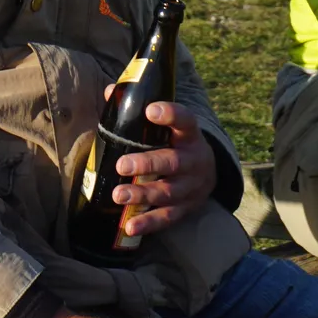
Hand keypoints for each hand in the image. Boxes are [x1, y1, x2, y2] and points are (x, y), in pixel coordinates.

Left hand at [104, 94, 217, 238]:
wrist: (208, 173)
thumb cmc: (176, 144)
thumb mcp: (169, 127)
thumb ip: (139, 111)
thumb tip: (109, 92)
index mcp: (190, 135)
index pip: (185, 120)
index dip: (170, 115)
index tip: (150, 110)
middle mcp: (194, 160)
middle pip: (173, 162)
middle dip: (147, 164)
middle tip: (121, 165)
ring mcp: (191, 187)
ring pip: (168, 192)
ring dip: (143, 194)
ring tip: (118, 195)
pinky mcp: (186, 208)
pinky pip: (168, 217)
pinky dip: (149, 223)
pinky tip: (130, 225)